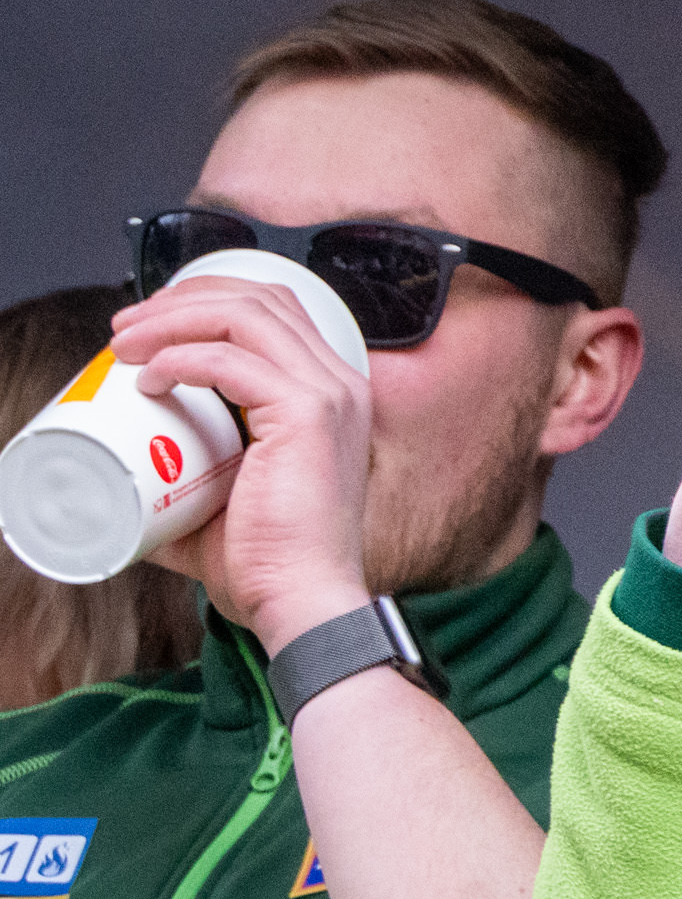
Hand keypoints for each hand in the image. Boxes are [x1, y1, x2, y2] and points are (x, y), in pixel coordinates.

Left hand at [112, 274, 372, 652]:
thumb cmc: (269, 563)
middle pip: (259, 298)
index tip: (147, 328)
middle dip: (181, 300)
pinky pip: (230, 360)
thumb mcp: (223, 503)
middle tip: (126, 329)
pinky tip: (150, 379)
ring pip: (244, 314)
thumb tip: (125, 483)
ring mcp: (330, 395)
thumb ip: (183, 483)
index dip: (206, 302)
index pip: (275, 311)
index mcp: (331, 395)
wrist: (302, 600)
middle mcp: (340, 384)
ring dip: (173, 319)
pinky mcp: (309, 415)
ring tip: (126, 344)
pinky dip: (181, 358)